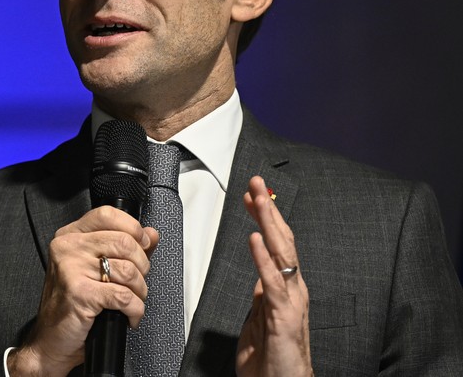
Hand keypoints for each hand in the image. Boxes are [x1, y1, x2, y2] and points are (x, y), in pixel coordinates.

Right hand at [7, 205, 158, 375]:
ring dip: (140, 291)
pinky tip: (129, 315)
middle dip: (142, 266)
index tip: (143, 244)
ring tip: (132, 301)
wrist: (51, 341)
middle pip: (124, 242)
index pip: (107, 215)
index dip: (133, 229)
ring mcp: (71, 269)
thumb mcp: (95, 270)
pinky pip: (124, 296)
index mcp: (70, 236)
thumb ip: (124, 249)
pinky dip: (134, 309)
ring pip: (128, 270)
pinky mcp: (79, 293)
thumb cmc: (71, 305)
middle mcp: (68, 248)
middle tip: (137, 282)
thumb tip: (152, 234)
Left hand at [236, 176, 312, 376]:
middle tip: (256, 182)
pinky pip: (272, 281)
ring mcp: (290, 300)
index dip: (263, 217)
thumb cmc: (271, 358)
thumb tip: (259, 276)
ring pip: (281, 252)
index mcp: (284, 286)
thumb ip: (262, 295)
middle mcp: (292, 288)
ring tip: (258, 199)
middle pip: (282, 239)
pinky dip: (263, 257)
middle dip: (268, 209)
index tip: (250, 195)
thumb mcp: (261, 317)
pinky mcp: (283, 316)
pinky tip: (255, 238)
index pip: (275, 242)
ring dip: (268, 223)